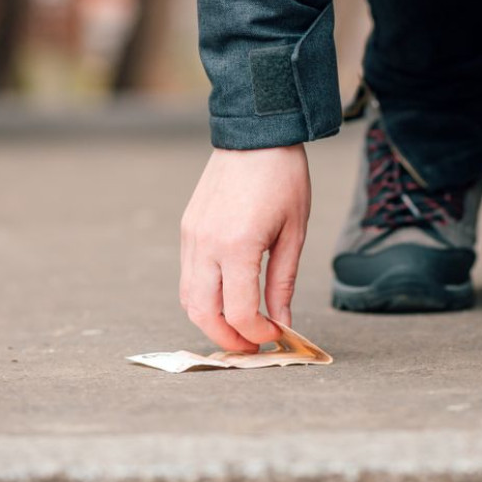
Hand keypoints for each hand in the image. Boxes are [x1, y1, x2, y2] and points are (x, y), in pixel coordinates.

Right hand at [180, 144, 310, 351]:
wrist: (256, 134)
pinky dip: (203, 298)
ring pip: (189, 299)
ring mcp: (191, 237)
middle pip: (204, 314)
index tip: (277, 334)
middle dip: (228, 338)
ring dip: (211, 321)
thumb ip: (282, 282)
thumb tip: (282, 322)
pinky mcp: (187, 229)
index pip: (241, 312)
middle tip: (253, 346)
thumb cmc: (283, 179)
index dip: (259, 332)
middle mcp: (207, 245)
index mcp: (239, 246)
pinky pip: (188, 277)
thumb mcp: (294, 233)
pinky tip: (227, 299)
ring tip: (239, 328)